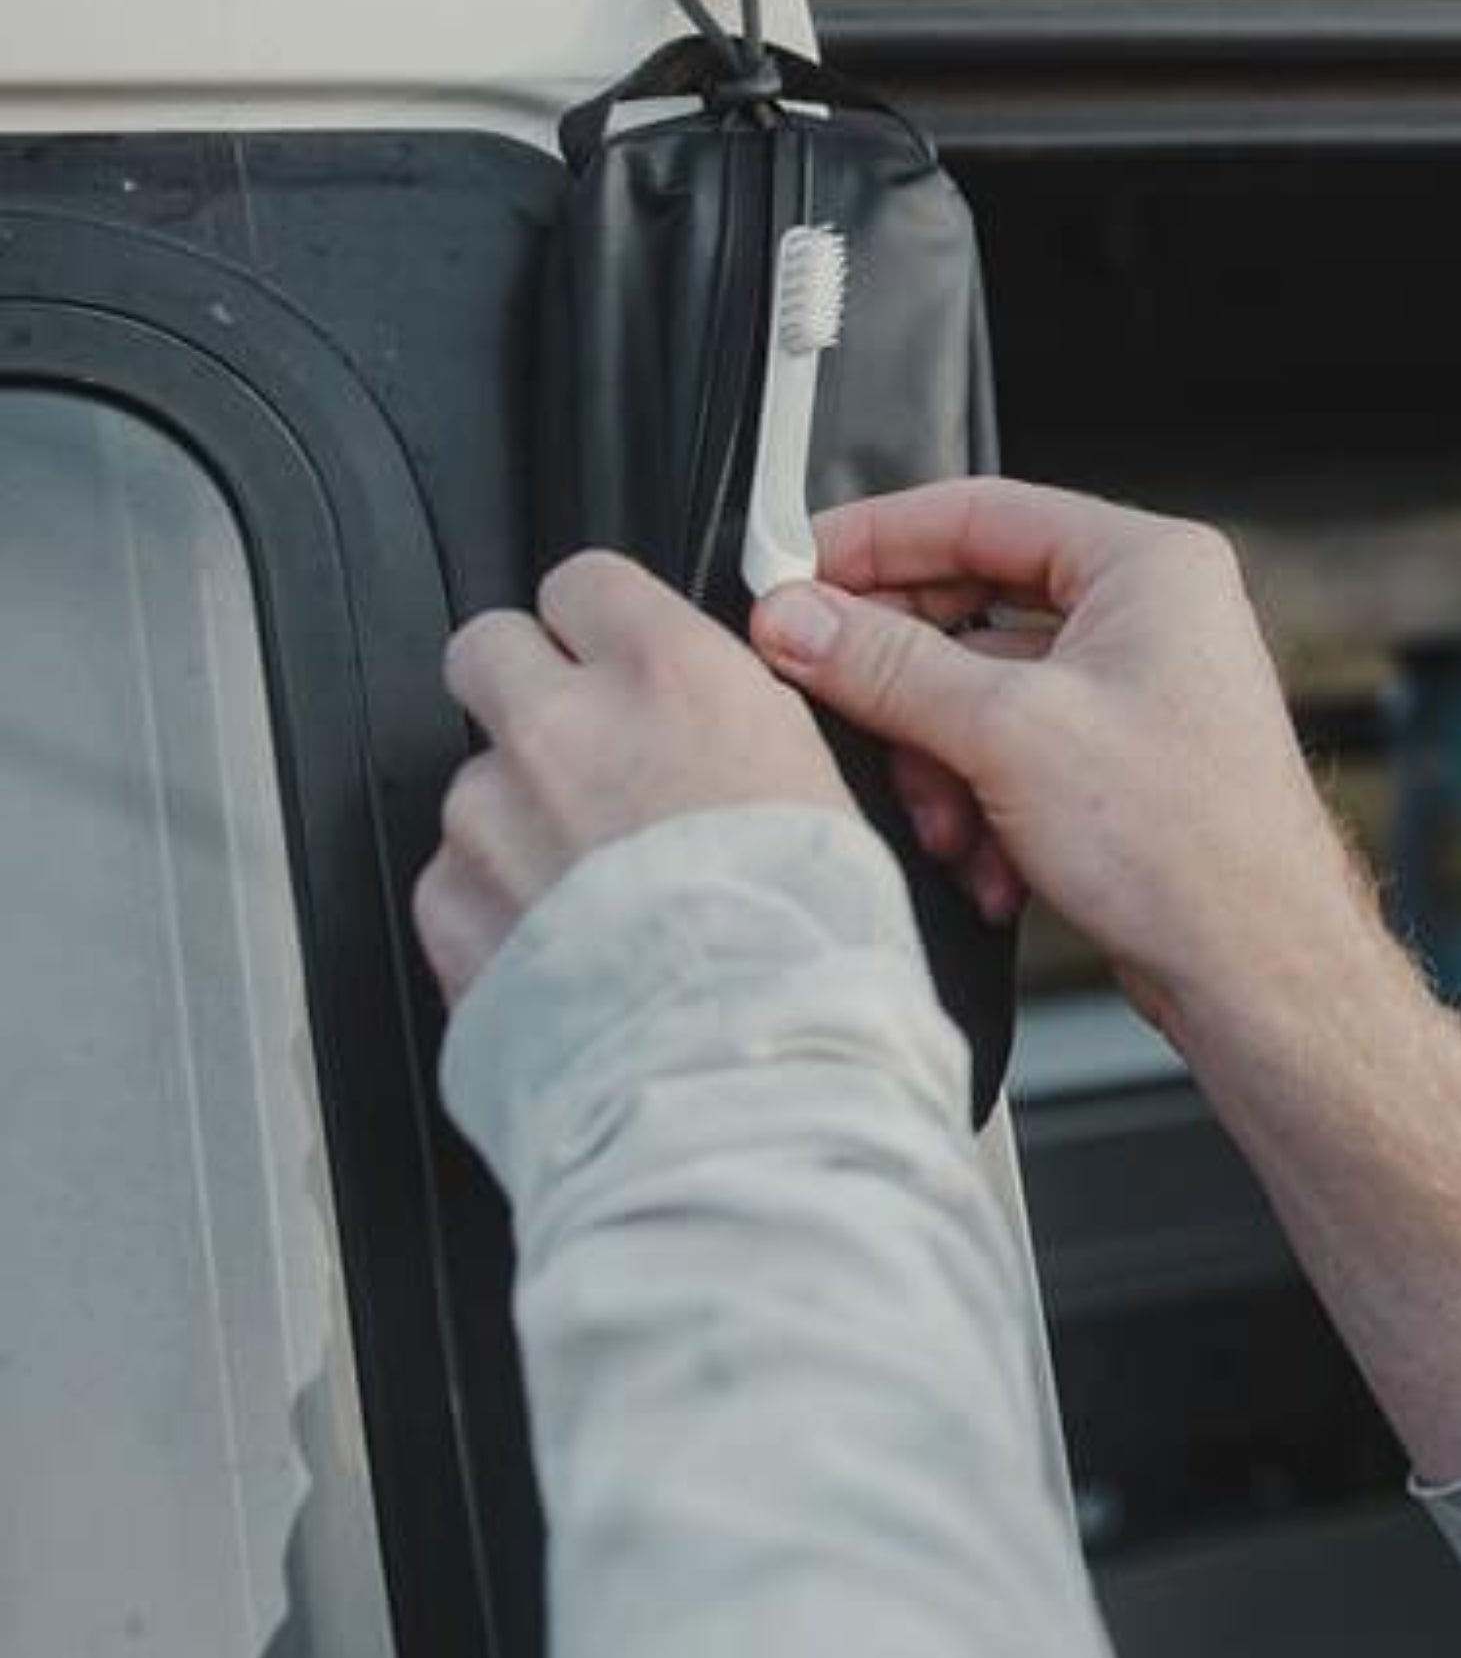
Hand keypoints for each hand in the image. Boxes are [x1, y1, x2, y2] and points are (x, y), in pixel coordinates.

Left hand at [416, 550, 853, 1003]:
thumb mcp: (813, 784)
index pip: (584, 580)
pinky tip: (564, 945)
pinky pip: (449, 877)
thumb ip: (724, 720)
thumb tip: (693, 712)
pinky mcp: (449, 909)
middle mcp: (566, 728)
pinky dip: (491, 904)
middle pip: (487, 647)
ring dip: (514, 815)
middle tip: (575, 748)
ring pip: (473, 778)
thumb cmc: (807, 947)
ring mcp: (491, 818)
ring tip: (596, 891)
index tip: (609, 655)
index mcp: (670, 677)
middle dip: (521, 687)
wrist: (742, 1077)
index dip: (596, 623)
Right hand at [749, 478, 1371, 1035]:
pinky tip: (988, 862)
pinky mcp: (1115, 761)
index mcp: (1144, 565)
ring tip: (945, 825)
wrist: (1260, 973)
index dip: (874, 541)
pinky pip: (1009, 750)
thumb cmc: (1191, 845)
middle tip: (828, 698)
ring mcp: (1132, 689)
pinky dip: (980, 803)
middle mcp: (1146, 614)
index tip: (797, 574)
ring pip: (979, 689)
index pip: (976, 511)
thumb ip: (887, 666)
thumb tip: (797, 618)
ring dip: (940, 763)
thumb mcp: (1008, 734)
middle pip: (970, 605)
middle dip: (903, 681)